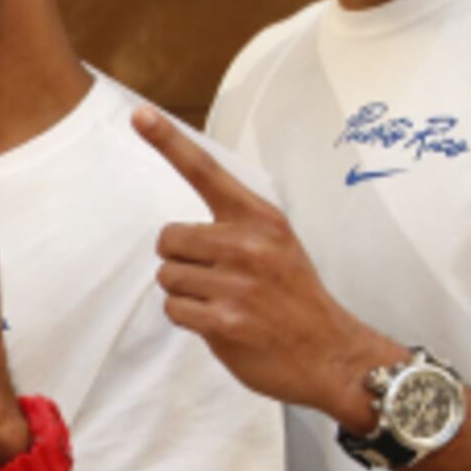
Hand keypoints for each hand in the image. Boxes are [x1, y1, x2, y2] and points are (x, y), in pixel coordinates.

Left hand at [130, 106, 398, 426]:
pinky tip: (221, 324)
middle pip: (168, 239)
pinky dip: (189, 319)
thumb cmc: (296, 299)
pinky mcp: (224, 320)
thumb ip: (237, 227)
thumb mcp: (279, 245)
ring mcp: (235, 283)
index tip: (140, 114)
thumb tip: (183, 229)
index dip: (168, 142)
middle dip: (181, 260)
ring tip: (224, 302)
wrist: (331, 355)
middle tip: (216, 278)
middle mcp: (246, 244)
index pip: (205, 171)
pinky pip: (174, 309)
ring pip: (167, 277)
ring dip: (185, 293)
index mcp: (260, 218)